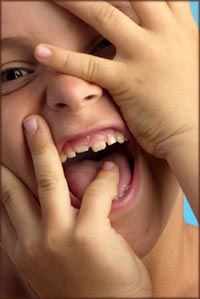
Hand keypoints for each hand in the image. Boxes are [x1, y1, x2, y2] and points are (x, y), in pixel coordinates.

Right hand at [1, 115, 151, 297]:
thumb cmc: (82, 288)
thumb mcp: (48, 266)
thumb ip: (38, 239)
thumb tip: (37, 211)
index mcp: (22, 250)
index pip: (3, 207)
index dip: (0, 181)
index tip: (1, 164)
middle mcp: (33, 242)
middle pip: (15, 188)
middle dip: (12, 155)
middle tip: (14, 130)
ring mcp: (58, 237)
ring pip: (47, 180)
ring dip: (40, 147)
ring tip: (35, 124)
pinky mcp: (88, 235)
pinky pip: (96, 192)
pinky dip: (105, 176)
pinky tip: (111, 167)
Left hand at [34, 0, 197, 219]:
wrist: (194, 132)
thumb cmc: (191, 99)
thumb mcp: (190, 57)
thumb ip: (174, 37)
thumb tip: (161, 24)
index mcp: (179, 26)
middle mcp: (162, 33)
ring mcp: (144, 55)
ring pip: (103, 15)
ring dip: (72, 1)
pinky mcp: (127, 82)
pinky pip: (88, 65)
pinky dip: (62, 58)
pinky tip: (41, 51)